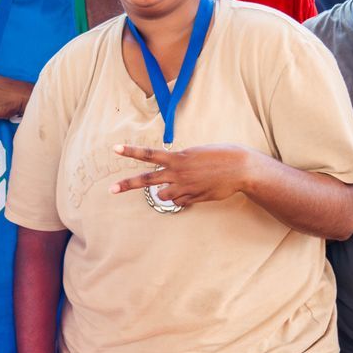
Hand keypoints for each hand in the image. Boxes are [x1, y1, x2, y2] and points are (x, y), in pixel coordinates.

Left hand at [108, 143, 257, 209]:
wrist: (241, 169)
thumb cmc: (223, 155)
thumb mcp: (198, 153)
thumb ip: (182, 161)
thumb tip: (172, 172)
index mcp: (178, 157)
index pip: (149, 154)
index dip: (131, 151)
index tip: (115, 149)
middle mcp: (178, 172)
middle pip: (146, 180)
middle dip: (127, 184)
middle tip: (111, 189)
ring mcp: (185, 187)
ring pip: (163, 196)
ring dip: (166, 193)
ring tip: (181, 185)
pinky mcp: (193, 198)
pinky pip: (180, 202)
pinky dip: (183, 199)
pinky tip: (195, 191)